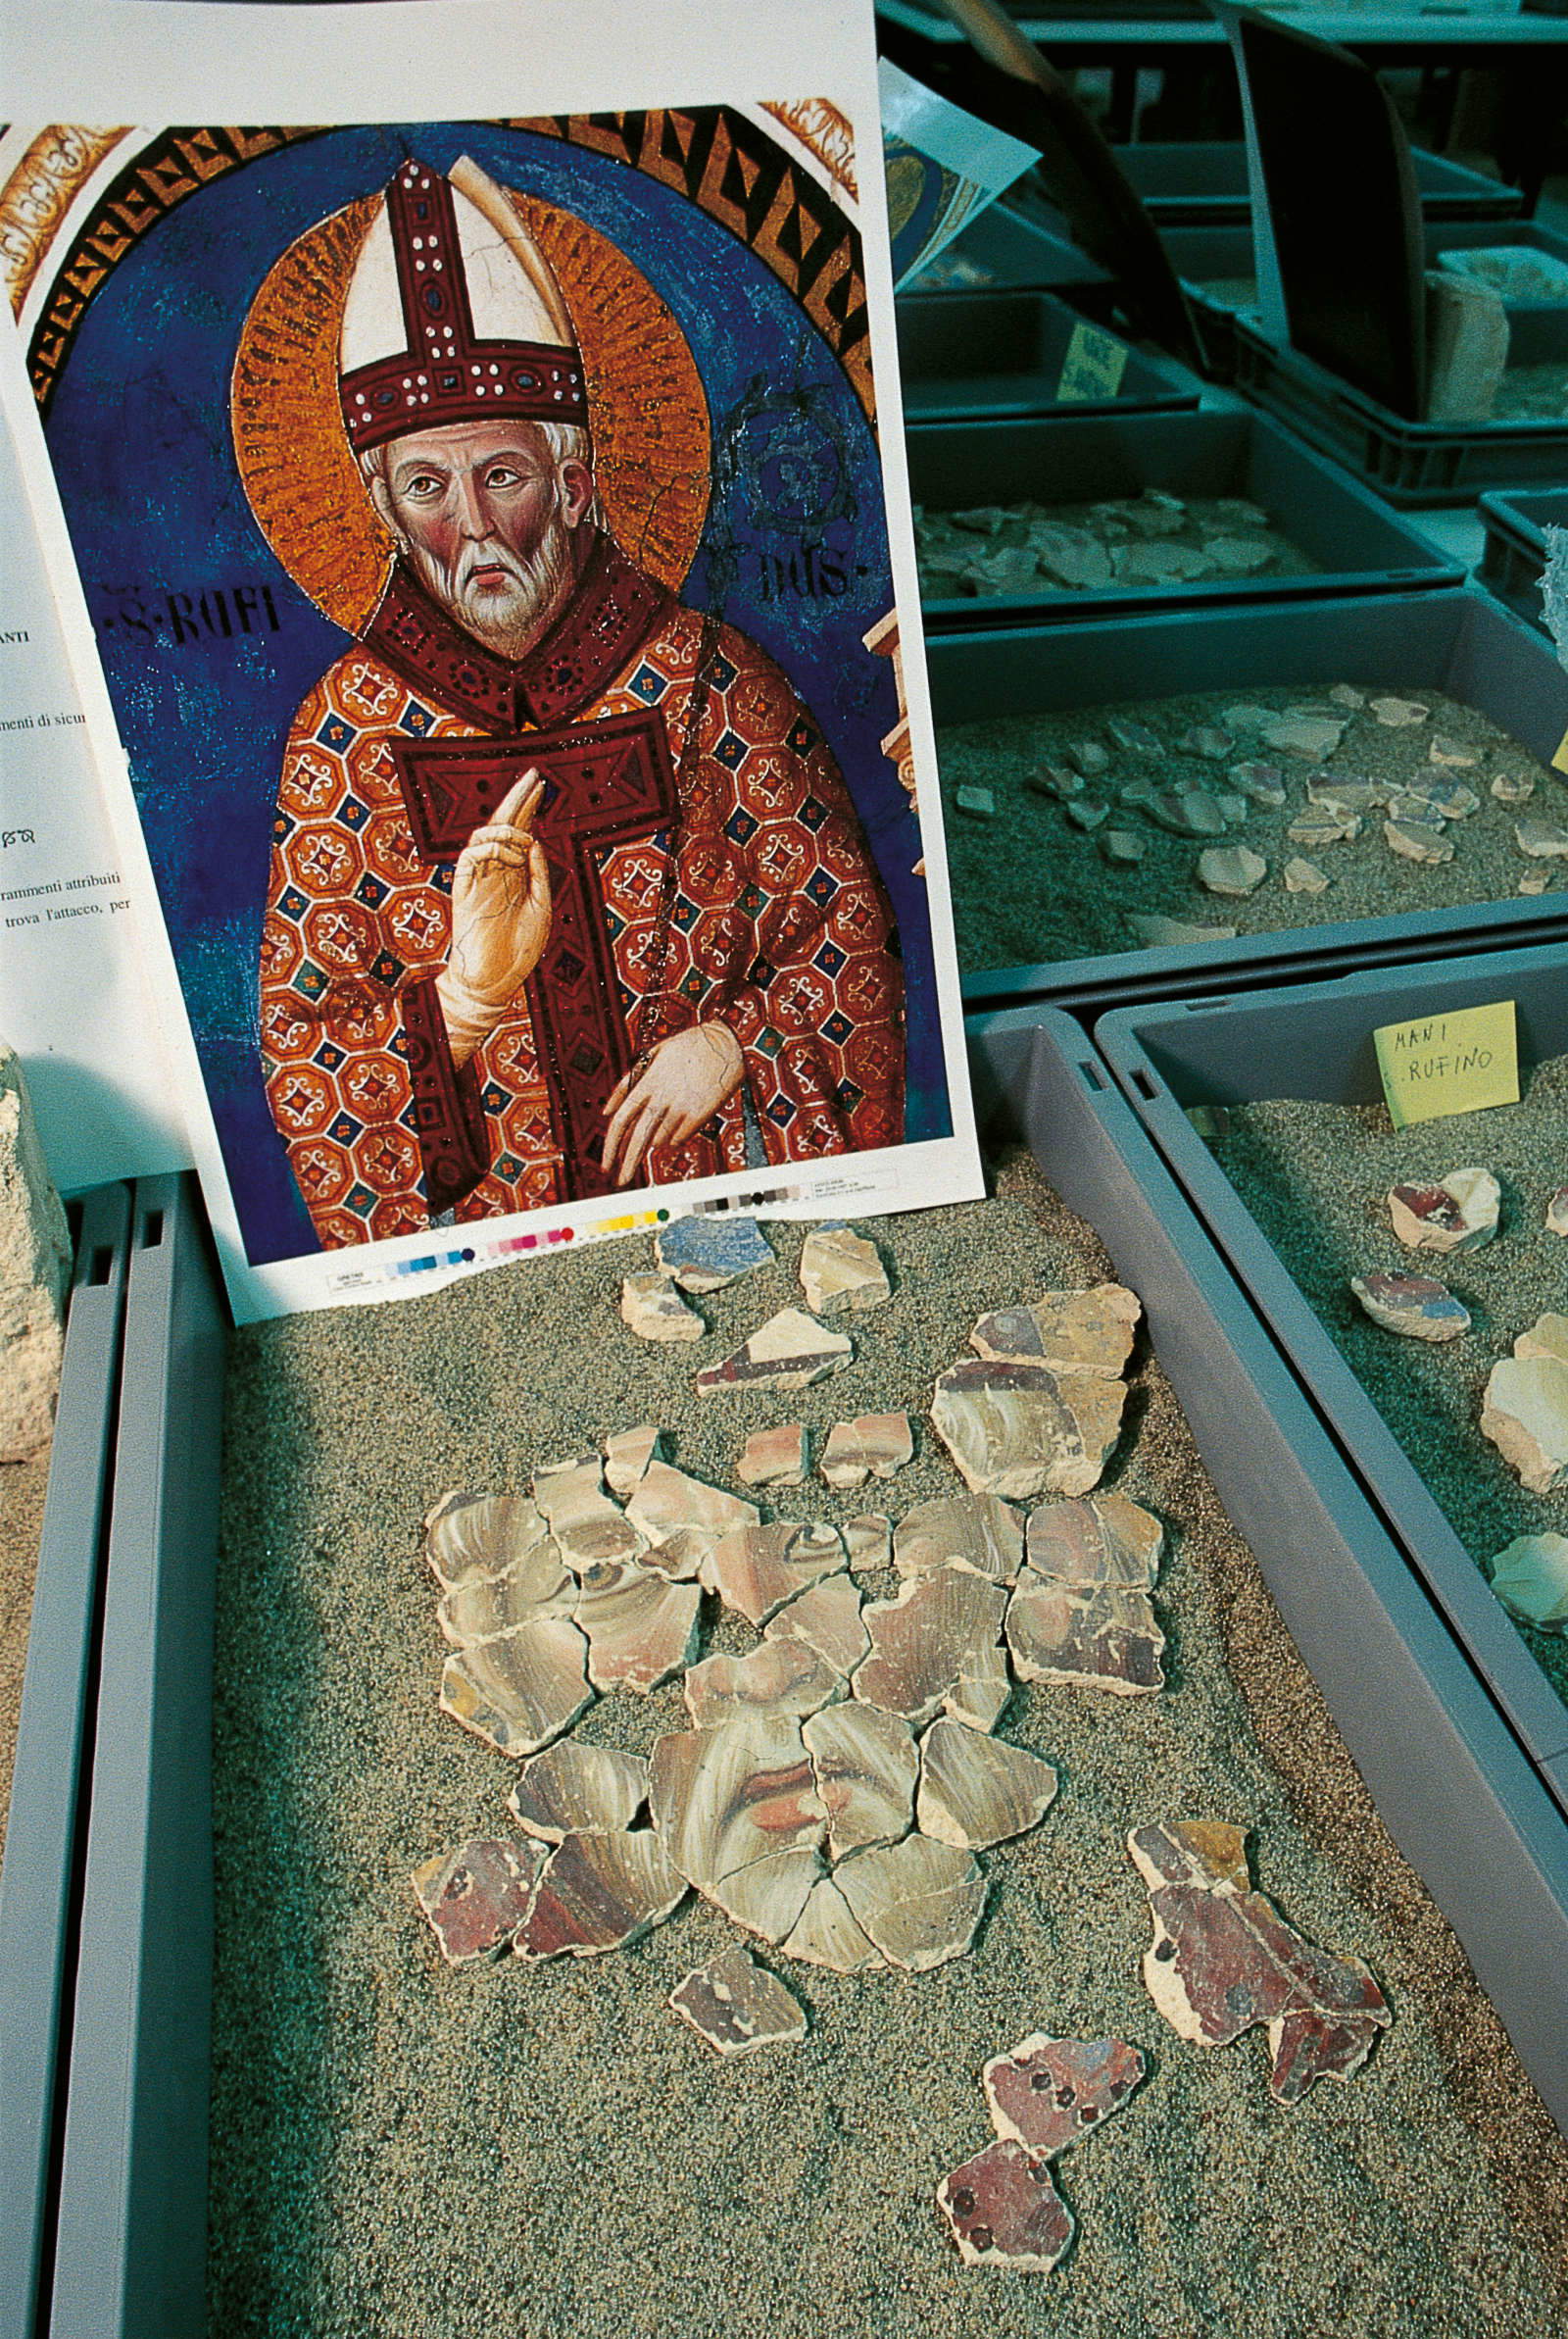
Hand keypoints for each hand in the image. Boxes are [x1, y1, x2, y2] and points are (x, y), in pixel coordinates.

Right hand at [436, 770, 551, 1066]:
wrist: (496, 980)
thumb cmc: (520, 949)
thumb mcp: (541, 906)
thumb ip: (538, 874)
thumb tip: (534, 840)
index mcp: (515, 874)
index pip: (520, 832)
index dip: (528, 807)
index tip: (541, 785)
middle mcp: (496, 871)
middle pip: (502, 825)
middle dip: (516, 798)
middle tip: (532, 775)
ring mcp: (478, 879)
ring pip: (483, 835)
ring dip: (505, 828)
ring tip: (523, 837)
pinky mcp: (463, 890)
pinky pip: (470, 856)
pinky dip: (492, 848)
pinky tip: (511, 857)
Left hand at [601, 1022, 744, 1187]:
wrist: (726, 1043)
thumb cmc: (687, 1047)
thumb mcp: (651, 1056)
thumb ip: (626, 1083)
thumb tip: (606, 1111)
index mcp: (647, 1082)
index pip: (620, 1120)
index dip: (610, 1146)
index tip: (606, 1164)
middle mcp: (662, 1097)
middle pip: (638, 1139)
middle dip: (627, 1164)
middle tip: (620, 1181)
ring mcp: (682, 1107)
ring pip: (660, 1140)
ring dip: (657, 1139)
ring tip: (670, 1117)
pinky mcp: (700, 1114)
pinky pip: (679, 1139)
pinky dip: (675, 1137)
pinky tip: (682, 1119)